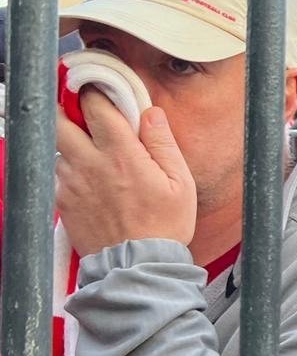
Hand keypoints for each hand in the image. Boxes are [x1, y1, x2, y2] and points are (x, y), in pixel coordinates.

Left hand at [55, 91, 196, 256]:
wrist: (137, 266)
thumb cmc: (164, 226)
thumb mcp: (180, 182)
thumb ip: (163, 142)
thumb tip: (150, 112)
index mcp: (121, 154)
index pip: (96, 106)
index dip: (96, 91)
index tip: (99, 89)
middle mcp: (89, 164)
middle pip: (58, 119)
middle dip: (66, 108)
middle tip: (81, 111)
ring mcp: (70, 183)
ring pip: (57, 147)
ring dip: (70, 142)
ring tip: (91, 153)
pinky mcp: (61, 201)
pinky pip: (56, 174)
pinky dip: (68, 170)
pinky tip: (89, 180)